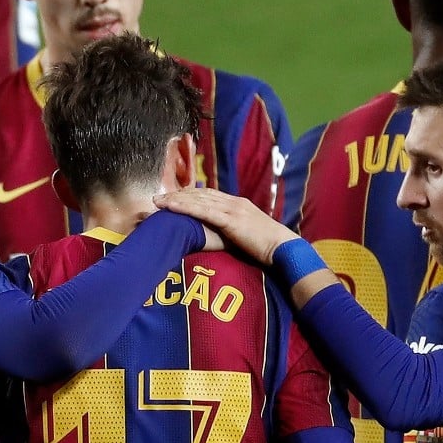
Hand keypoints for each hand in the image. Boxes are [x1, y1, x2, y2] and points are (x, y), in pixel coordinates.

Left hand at [154, 187, 296, 263]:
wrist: (283, 248)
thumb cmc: (269, 246)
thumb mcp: (250, 232)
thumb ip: (237, 229)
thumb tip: (225, 235)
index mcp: (239, 204)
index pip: (210, 195)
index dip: (190, 195)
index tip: (174, 197)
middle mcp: (234, 202)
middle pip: (201, 194)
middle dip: (178, 195)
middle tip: (159, 197)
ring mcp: (233, 209)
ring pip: (199, 201)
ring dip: (176, 200)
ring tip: (158, 202)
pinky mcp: (231, 221)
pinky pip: (203, 212)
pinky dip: (185, 208)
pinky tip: (171, 208)